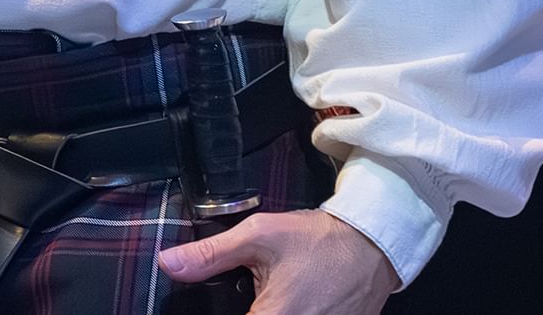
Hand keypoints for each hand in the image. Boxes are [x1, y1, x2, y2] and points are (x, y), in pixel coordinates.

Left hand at [157, 208, 400, 313]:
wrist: (372, 244)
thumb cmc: (318, 240)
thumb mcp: (261, 235)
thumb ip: (212, 254)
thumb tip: (169, 263)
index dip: (219, 313)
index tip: (231, 301)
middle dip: (248, 310)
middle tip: (254, 296)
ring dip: (267, 312)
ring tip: (274, 297)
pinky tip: (292, 303)